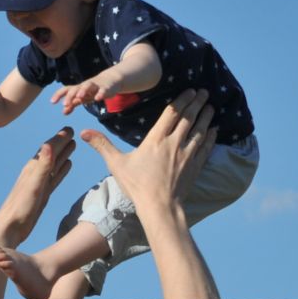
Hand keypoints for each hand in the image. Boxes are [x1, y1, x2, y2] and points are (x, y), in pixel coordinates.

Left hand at [0, 130, 75, 246]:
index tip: (70, 128)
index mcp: (34, 168)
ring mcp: (40, 183)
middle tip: (72, 132)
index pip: (49, 148)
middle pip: (52, 154)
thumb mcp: (34, 185)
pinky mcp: (42, 194)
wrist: (10, 227)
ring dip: (63, 155)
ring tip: (72, 146)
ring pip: (54, 164)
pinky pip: (55, 177)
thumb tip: (48, 144)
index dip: (60, 138)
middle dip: (62, 143)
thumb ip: (42, 165)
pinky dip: (62, 170)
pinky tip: (67, 166)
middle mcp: (36, 173)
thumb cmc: (21, 207)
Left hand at [51, 77, 108, 114]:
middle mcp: (85, 86)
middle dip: (70, 96)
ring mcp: (95, 86)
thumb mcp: (83, 98)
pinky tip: (97, 99)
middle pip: (76, 88)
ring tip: (79, 97)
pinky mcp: (105, 88)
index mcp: (78, 89)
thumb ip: (73, 104)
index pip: (66, 90)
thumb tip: (63, 112)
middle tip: (64, 104)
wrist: (110, 81)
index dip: (59, 95)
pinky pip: (102, 90)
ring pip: (87, 86)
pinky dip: (100, 94)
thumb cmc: (93, 90)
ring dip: (82, 91)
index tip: (52, 102)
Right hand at [77, 88, 214, 213]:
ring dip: (205, 116)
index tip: (190, 90)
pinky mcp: (194, 167)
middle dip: (197, 103)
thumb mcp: (117, 165)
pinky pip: (205, 148)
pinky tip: (214, 130)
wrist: (160, 208)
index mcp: (156, 139)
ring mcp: (186, 155)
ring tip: (210, 106)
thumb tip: (83, 132)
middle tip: (204, 92)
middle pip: (188, 118)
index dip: (182, 99)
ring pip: (199, 130)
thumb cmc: (138, 187)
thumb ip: (102, 145)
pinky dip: (210, 137)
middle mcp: (174, 143)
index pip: (172, 113)